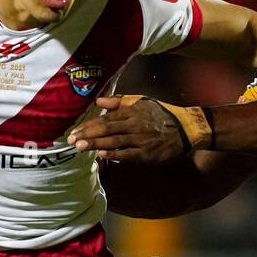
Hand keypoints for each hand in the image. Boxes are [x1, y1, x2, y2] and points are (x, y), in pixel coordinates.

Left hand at [69, 96, 186, 163]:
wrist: (185, 128)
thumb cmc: (161, 114)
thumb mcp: (141, 102)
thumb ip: (118, 101)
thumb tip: (98, 101)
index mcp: (131, 112)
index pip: (105, 119)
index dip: (88, 125)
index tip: (74, 130)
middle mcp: (134, 124)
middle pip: (106, 129)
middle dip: (87, 135)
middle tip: (71, 140)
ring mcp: (140, 140)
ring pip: (114, 142)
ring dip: (96, 144)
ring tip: (80, 147)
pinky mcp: (146, 154)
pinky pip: (127, 154)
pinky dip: (113, 154)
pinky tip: (101, 155)